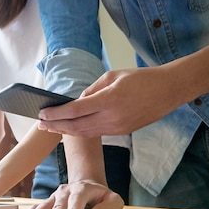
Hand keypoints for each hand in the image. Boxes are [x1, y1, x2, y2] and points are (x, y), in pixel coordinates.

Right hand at [18, 180, 124, 208]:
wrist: (88, 186)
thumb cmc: (102, 198)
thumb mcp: (113, 201)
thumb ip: (107, 208)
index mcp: (84, 189)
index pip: (78, 199)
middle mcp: (67, 191)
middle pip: (58, 204)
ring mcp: (56, 196)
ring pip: (45, 205)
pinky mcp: (49, 201)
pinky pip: (39, 207)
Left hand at [38, 65, 183, 136]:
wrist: (168, 91)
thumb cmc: (141, 78)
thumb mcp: (112, 76)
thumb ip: (91, 89)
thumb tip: (76, 101)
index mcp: (109, 100)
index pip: (75, 110)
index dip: (56, 114)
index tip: (41, 113)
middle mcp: (111, 117)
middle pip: (76, 126)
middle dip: (55, 125)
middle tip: (40, 124)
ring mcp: (117, 128)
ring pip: (85, 133)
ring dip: (66, 131)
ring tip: (50, 127)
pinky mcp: (121, 132)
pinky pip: (96, 133)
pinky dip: (80, 131)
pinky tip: (70, 128)